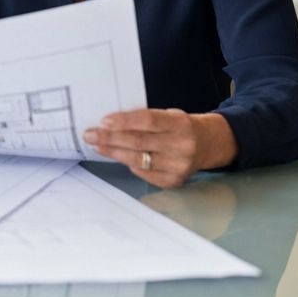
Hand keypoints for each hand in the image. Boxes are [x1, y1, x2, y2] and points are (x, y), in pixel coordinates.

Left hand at [83, 108, 237, 188]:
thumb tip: (110, 123)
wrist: (207, 144)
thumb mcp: (168, 115)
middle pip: (139, 142)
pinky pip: (144, 173)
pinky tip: (119, 156)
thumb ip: (144, 119)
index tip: (103, 121)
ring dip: (113, 152)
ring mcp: (179, 166)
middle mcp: (182, 146)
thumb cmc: (179, 126)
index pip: (148, 121)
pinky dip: (129, 163)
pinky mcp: (175, 181)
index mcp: (179, 123)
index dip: (124, 121)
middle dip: (110, 138)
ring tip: (97, 145)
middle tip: (90, 134)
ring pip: (138, 159)